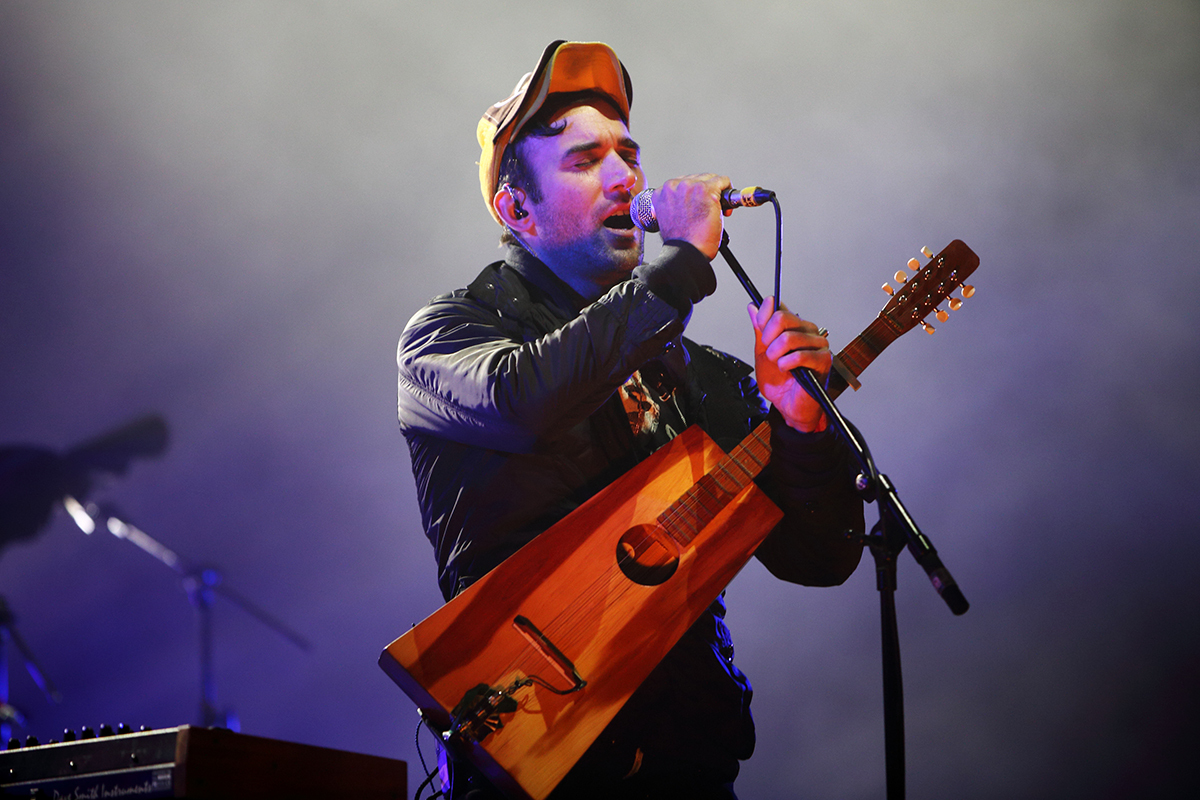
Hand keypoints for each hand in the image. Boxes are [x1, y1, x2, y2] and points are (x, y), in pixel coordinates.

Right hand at [651, 173, 731, 259]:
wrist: (686, 253)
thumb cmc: (680, 242)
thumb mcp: (669, 218)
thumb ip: (675, 205)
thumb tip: (689, 203)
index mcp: (661, 193)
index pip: (683, 183)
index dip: (694, 195)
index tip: (699, 205)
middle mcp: (674, 187)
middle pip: (697, 179)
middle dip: (706, 193)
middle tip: (711, 209)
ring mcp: (689, 187)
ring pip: (710, 179)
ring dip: (717, 192)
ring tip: (718, 210)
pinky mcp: (705, 190)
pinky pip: (722, 181)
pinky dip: (727, 189)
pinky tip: (727, 205)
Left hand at [748, 297, 830, 431]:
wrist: (788, 406)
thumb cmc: (779, 382)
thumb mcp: (762, 353)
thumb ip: (760, 330)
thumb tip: (753, 307)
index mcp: (794, 326)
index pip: (778, 308)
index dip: (764, 320)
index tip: (762, 336)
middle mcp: (808, 331)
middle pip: (782, 318)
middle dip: (768, 339)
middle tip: (770, 354)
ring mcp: (818, 344)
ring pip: (789, 338)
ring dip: (776, 355)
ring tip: (779, 364)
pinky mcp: (824, 360)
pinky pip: (800, 355)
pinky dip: (787, 364)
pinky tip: (788, 370)